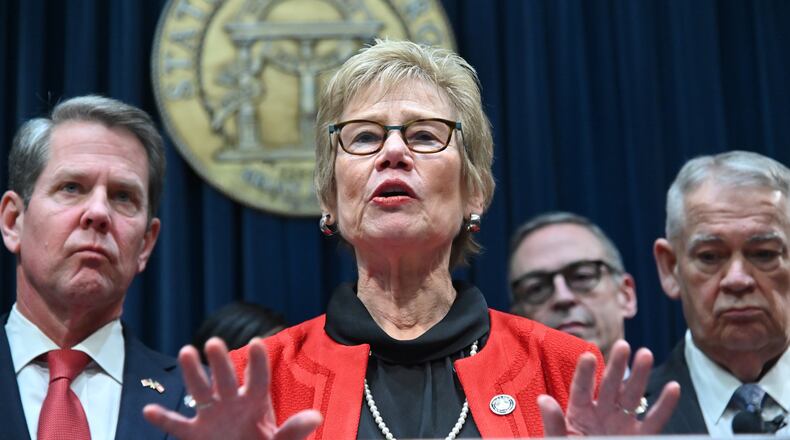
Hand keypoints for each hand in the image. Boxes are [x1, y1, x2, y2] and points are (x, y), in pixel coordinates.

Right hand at [143, 338, 321, 439]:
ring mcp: (212, 417)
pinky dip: (164, 420)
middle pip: (225, 379)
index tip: (257, 343)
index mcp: (256, 402)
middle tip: (213, 343)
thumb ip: (294, 431)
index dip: (257, 362)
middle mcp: (232, 403)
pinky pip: (178, 426)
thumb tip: (315, 416)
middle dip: (219, 362)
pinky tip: (149, 410)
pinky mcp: (196, 434)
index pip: (258, 379)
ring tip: (186, 351)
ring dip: (192, 374)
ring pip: (200, 392)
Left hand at [538, 340, 679, 435]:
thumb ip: (553, 423)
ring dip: (640, 376)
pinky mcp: (640, 437)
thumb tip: (543, 400)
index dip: (585, 373)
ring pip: (632, 396)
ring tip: (645, 354)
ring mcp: (622, 424)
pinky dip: (665, 406)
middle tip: (623, 345)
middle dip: (616, 365)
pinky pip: (654, 421)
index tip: (589, 356)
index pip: (582, 389)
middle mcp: (602, 413)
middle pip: (610, 385)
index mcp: (579, 413)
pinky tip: (673, 388)